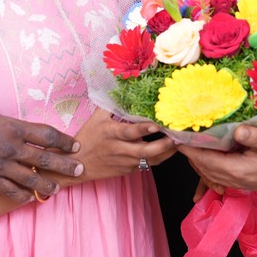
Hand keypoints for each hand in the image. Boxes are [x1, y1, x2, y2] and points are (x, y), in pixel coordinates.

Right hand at [0, 101, 83, 200]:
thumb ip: (7, 121)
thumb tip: (15, 125)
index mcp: (13, 126)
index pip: (47, 135)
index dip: (64, 141)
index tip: (75, 146)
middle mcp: (10, 147)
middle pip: (45, 158)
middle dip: (65, 165)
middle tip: (79, 170)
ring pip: (31, 178)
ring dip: (47, 185)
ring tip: (58, 189)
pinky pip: (9, 191)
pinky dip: (22, 195)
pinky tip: (30, 198)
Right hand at [48, 110, 176, 184]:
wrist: (76, 164)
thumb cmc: (87, 137)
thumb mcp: (96, 117)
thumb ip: (112, 104)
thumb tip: (125, 86)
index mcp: (111, 133)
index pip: (130, 132)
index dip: (144, 130)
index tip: (157, 125)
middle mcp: (119, 149)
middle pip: (145, 151)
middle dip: (163, 145)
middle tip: (177, 137)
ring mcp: (125, 162)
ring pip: (150, 160)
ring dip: (166, 152)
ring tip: (179, 143)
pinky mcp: (128, 170)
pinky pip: (146, 165)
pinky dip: (158, 158)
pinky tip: (169, 150)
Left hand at [182, 124, 256, 193]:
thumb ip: (253, 136)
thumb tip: (235, 130)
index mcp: (239, 170)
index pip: (206, 160)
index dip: (189, 149)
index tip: (176, 137)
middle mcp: (236, 179)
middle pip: (204, 168)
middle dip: (190, 154)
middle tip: (179, 136)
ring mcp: (240, 181)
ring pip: (210, 172)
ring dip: (199, 160)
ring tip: (189, 143)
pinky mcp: (245, 179)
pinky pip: (220, 175)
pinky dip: (209, 168)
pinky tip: (205, 162)